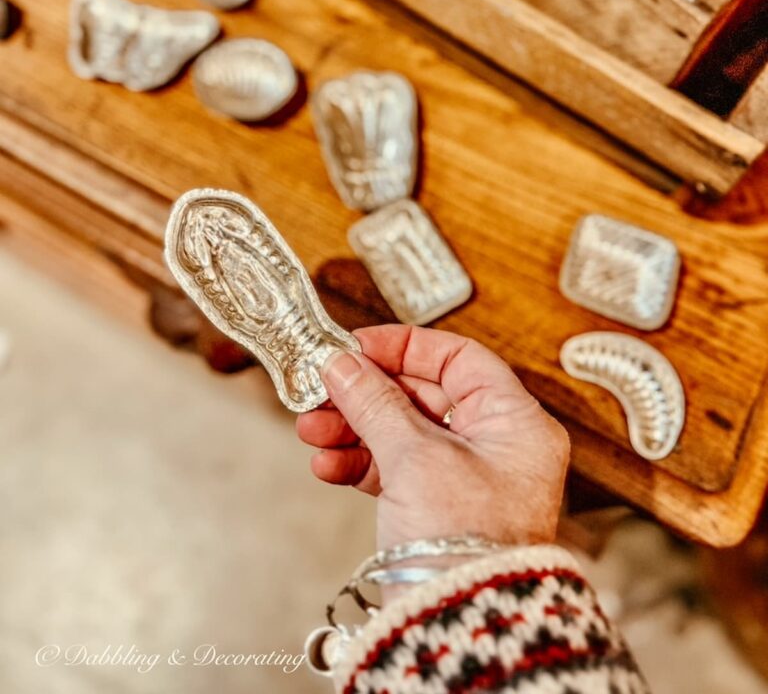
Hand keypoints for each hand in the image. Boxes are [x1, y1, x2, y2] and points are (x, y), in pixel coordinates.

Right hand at [297, 325, 569, 551]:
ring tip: (310, 429)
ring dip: (353, 428)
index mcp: (514, 423)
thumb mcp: (415, 457)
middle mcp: (496, 446)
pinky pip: (394, 471)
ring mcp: (466, 480)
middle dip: (366, 393)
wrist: (460, 623)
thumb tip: (342, 363)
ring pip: (402, 433)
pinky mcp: (437, 510)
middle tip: (322, 387)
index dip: (405, 347)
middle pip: (423, 396)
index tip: (357, 346)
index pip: (459, 360)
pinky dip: (359, 464)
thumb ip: (375, 402)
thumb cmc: (464, 540)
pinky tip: (326, 464)